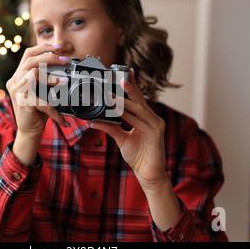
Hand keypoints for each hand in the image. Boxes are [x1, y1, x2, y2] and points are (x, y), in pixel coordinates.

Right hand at [6, 43, 69, 136]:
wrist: (29, 132)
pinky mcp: (23, 103)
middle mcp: (14, 81)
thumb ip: (47, 79)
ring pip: (34, 74)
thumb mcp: (43, 91)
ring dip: (51, 77)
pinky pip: (42, 100)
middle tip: (65, 60)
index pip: (28, 54)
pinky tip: (63, 118)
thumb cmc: (38, 111)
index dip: (43, 47)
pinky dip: (54, 109)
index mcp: (18, 76)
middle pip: (31, 60)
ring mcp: (16, 91)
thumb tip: (64, 65)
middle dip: (50, 57)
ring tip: (65, 82)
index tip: (58, 47)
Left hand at [90, 69, 167, 190]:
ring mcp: (156, 125)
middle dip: (128, 88)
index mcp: (146, 118)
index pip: (138, 99)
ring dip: (124, 101)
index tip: (124, 72)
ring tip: (112, 94)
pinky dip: (126, 117)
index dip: (131, 86)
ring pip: (138, 109)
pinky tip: (116, 112)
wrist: (149, 175)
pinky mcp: (156, 134)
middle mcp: (153, 118)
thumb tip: (93, 121)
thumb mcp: (121, 139)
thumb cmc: (138, 156)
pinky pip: (138, 122)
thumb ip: (111, 128)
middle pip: (139, 99)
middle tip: (117, 77)